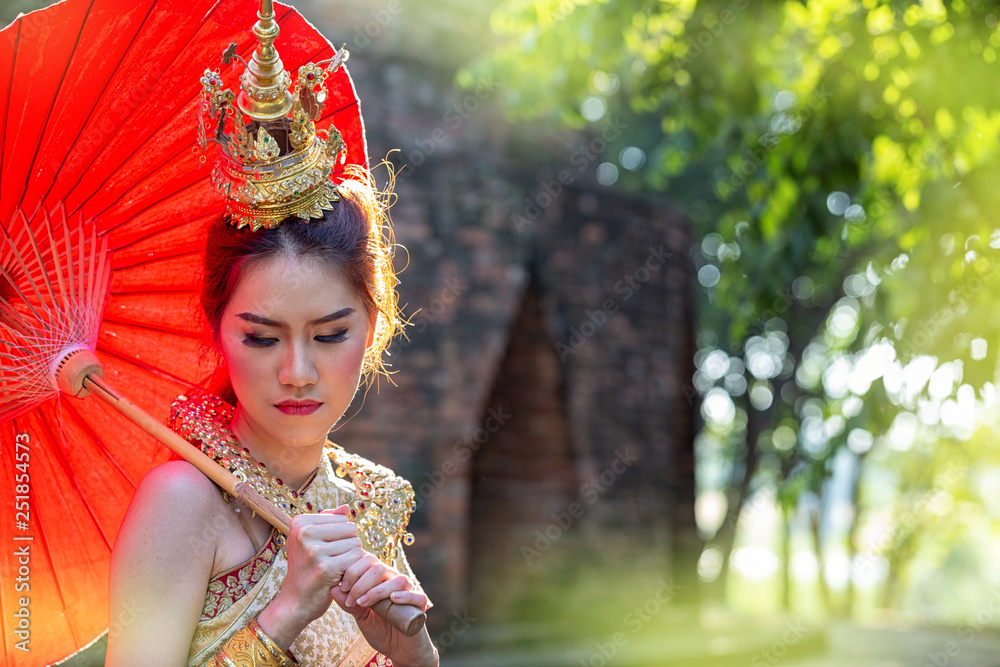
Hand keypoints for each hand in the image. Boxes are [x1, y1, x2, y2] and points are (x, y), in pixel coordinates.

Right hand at [261, 504, 363, 643]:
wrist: (294, 603)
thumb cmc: (306, 570)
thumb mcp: (309, 542)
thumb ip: (328, 522)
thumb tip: (346, 507)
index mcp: (299, 522)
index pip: (342, 518)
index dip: (342, 536)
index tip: (327, 550)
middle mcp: (304, 533)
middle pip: (351, 529)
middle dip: (349, 546)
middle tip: (334, 561)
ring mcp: (314, 550)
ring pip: (356, 544)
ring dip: (351, 559)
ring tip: (335, 569)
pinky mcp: (325, 568)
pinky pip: (356, 558)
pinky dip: (353, 569)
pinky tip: (340, 577)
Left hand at [331, 538, 436, 665]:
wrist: (399, 650)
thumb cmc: (380, 630)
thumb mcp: (361, 616)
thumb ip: (349, 603)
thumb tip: (332, 588)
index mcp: (381, 580)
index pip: (369, 562)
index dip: (353, 570)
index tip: (342, 587)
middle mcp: (395, 582)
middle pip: (380, 568)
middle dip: (361, 581)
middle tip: (351, 597)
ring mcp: (409, 592)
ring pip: (397, 580)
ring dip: (377, 590)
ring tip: (363, 603)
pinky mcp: (420, 606)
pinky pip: (416, 596)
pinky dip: (404, 595)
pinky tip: (392, 600)